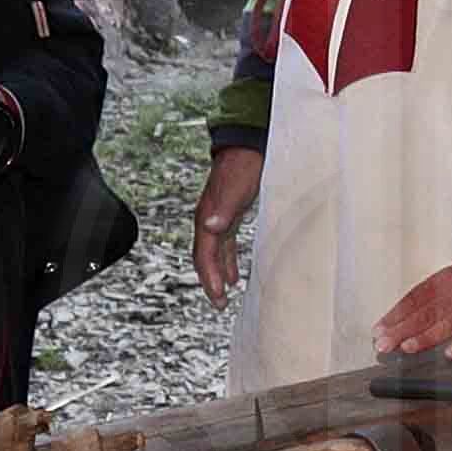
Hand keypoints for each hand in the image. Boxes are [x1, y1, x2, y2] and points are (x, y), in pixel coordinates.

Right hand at [190, 143, 259, 302]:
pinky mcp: (227, 215)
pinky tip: (234, 274)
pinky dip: (227, 261)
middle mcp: (208, 220)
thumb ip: (224, 210)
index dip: (209, 277)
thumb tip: (210, 228)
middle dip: (210, 282)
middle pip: (205, 258)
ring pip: (213, 254)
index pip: (204, 255)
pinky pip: (223, 245)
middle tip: (219, 304)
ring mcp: (216, 218)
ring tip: (224, 295)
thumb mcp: (236, 190)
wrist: (247, 146)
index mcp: (207, 218)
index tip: (218, 297)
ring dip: (218, 275)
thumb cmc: (243, 168)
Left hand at [376, 259, 451, 359]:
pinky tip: (451, 354)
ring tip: (407, 348)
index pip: (414, 299)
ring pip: (449, 323)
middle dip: (402, 330)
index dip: (395, 315)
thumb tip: (397, 320)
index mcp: (445, 280)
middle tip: (384, 344)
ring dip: (426, 337)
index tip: (379, 330)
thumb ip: (428, 297)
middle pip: (427, 312)